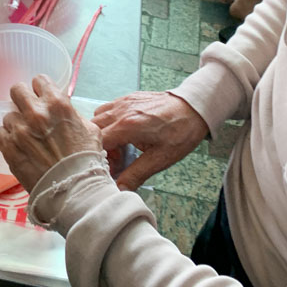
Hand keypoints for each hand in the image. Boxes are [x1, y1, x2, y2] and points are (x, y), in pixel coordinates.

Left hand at [0, 75, 102, 192]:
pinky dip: (7, 138)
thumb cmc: (86, 161)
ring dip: (16, 124)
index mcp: (57, 104)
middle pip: (17, 90)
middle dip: (22, 99)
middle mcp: (35, 113)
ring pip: (8, 115)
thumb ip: (72, 113)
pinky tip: (17, 146)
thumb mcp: (90, 129)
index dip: (41, 89)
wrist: (75, 190)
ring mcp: (19, 130)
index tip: (41, 97)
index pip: (39, 80)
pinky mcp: (8, 147)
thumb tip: (63, 108)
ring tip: (27, 138)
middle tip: (28, 111)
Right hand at [93, 91, 208, 191]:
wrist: (194, 108)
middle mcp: (121, 110)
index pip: (97, 141)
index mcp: (127, 126)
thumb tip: (120, 189)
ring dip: (103, 133)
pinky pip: (108, 108)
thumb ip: (136, 174)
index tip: (111, 167)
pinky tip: (125, 133)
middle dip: (99, 146)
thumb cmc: (180, 132)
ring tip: (120, 146)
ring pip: (98, 117)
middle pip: (93, 128)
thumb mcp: (160, 159)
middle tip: (116, 159)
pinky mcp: (128, 98)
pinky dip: (109, 122)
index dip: (99, 157)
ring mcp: (123, 101)